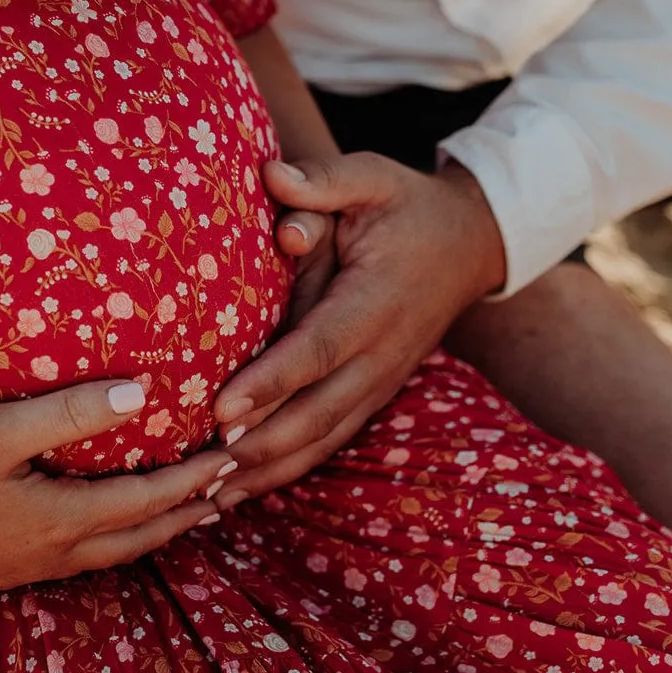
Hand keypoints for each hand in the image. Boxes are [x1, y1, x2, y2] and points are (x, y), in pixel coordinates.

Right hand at [0, 379, 232, 590]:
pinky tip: (92, 530)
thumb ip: (68, 412)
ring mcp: (17, 566)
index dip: (191, 479)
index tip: (231, 456)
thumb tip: (141, 394)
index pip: (144, 500)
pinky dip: (104, 541)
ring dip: (146, 531)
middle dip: (183, 513)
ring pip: (104, 554)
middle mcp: (47, 552)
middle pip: (135, 537)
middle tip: (224, 493)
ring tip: (175, 514)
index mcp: (56, 519)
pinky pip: (70, 559)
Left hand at [212, 154, 505, 505]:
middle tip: (201, 465)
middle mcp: (381, 353)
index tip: (222, 408)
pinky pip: (329, 440)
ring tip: (207, 495)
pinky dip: (286, 469)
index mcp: (375, 301)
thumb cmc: (406, 206)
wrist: (470, 244)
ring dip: (267, 470)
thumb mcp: (373, 177)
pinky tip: (238, 490)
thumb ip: (324, 180)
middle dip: (260, 444)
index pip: (319, 348)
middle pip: (318, 412)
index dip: (272, 381)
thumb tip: (273, 178)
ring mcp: (380, 381)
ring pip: (323, 438)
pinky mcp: (372, 394)